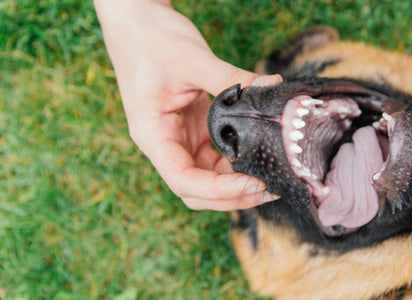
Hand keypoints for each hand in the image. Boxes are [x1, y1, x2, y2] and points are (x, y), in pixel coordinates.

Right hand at [94, 0, 281, 209]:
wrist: (137, 22)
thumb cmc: (153, 39)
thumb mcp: (193, 59)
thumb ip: (232, 78)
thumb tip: (272, 86)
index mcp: (152, 134)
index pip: (183, 179)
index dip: (218, 190)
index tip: (254, 183)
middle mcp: (164, 143)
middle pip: (195, 189)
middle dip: (231, 196)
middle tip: (270, 189)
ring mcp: (178, 138)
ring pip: (206, 177)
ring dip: (236, 184)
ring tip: (270, 179)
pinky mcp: (192, 129)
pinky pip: (214, 157)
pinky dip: (235, 164)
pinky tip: (258, 158)